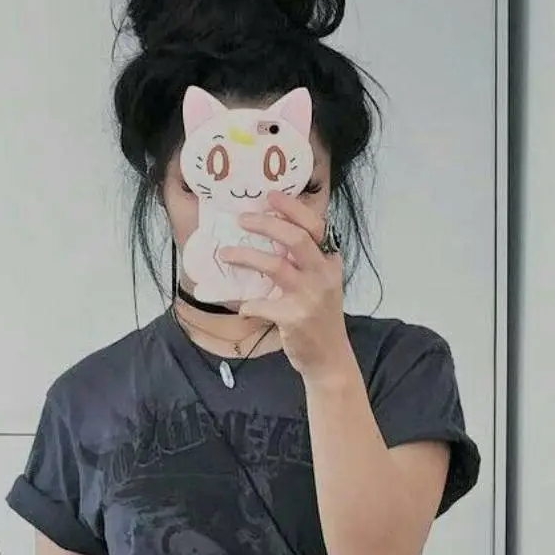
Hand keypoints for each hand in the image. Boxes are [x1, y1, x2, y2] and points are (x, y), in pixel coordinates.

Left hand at [217, 190, 351, 381]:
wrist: (329, 358)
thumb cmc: (318, 319)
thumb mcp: (320, 285)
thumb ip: (304, 263)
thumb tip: (269, 238)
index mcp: (328, 263)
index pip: (314, 226)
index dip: (292, 209)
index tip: (270, 196)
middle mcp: (323, 275)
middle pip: (296, 239)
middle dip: (266, 224)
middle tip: (242, 219)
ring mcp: (310, 296)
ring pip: (275, 266)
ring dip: (245, 256)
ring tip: (225, 253)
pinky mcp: (295, 318)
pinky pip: (262, 304)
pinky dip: (248, 304)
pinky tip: (243, 307)